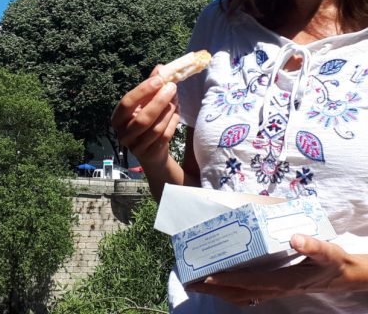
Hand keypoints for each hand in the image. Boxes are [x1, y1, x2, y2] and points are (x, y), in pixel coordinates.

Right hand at [111, 68, 178, 166]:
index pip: (127, 103)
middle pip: (142, 118)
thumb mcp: (145, 103)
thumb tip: (161, 68)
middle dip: (159, 101)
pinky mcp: (149, 154)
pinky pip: (164, 136)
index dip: (143, 91)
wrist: (151, 151)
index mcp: (117, 117)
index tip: (159, 80)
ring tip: (176, 99)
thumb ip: (151, 87)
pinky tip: (176, 113)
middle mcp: (122, 133)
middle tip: (173, 88)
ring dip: (169, 112)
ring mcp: (135, 146)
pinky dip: (173, 123)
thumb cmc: (146, 120)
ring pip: (156, 128)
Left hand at [186, 234, 367, 306]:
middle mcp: (275, 288)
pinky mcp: (275, 288)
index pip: (249, 282)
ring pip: (242, 296)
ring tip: (198, 284)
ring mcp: (274, 290)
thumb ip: (313, 246)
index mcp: (284, 280)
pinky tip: (222, 285)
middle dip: (214, 290)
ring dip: (219, 292)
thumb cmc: (333, 262)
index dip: (227, 281)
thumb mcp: (327, 252)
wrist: (343, 275)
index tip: (207, 277)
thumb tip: (295, 239)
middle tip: (190, 282)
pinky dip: (232, 291)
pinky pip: (249, 293)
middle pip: (239, 293)